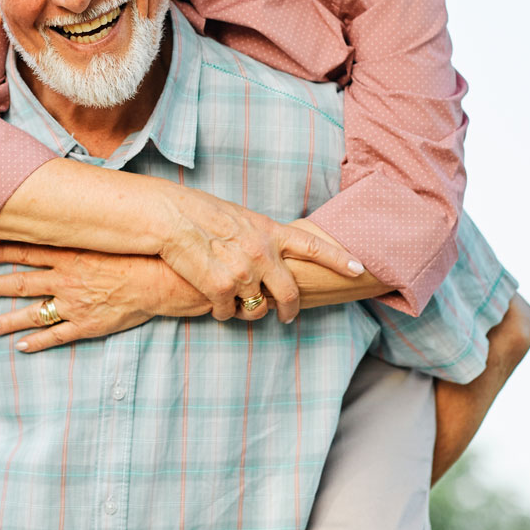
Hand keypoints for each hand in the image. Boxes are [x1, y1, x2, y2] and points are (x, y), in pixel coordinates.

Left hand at [0, 244, 210, 353]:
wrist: (162, 280)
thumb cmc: (140, 253)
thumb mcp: (109, 234)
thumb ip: (87, 229)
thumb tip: (75, 210)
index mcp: (71, 255)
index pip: (29, 252)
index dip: (3, 252)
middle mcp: (66, 280)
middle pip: (22, 283)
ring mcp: (75, 305)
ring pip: (33, 314)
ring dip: (8, 321)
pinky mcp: (87, 325)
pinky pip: (57, 336)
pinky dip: (38, 342)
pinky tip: (21, 347)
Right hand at [157, 188, 364, 323]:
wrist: (170, 217)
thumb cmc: (200, 212)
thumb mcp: (240, 217)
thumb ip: (260, 235)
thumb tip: (269, 250)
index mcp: (270, 232)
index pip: (314, 246)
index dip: (338, 259)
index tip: (359, 268)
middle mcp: (263, 254)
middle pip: (291, 293)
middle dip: (291, 310)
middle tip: (288, 317)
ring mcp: (244, 274)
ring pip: (257, 308)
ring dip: (248, 310)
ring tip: (235, 304)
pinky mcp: (221, 290)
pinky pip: (228, 313)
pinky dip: (221, 312)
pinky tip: (211, 300)